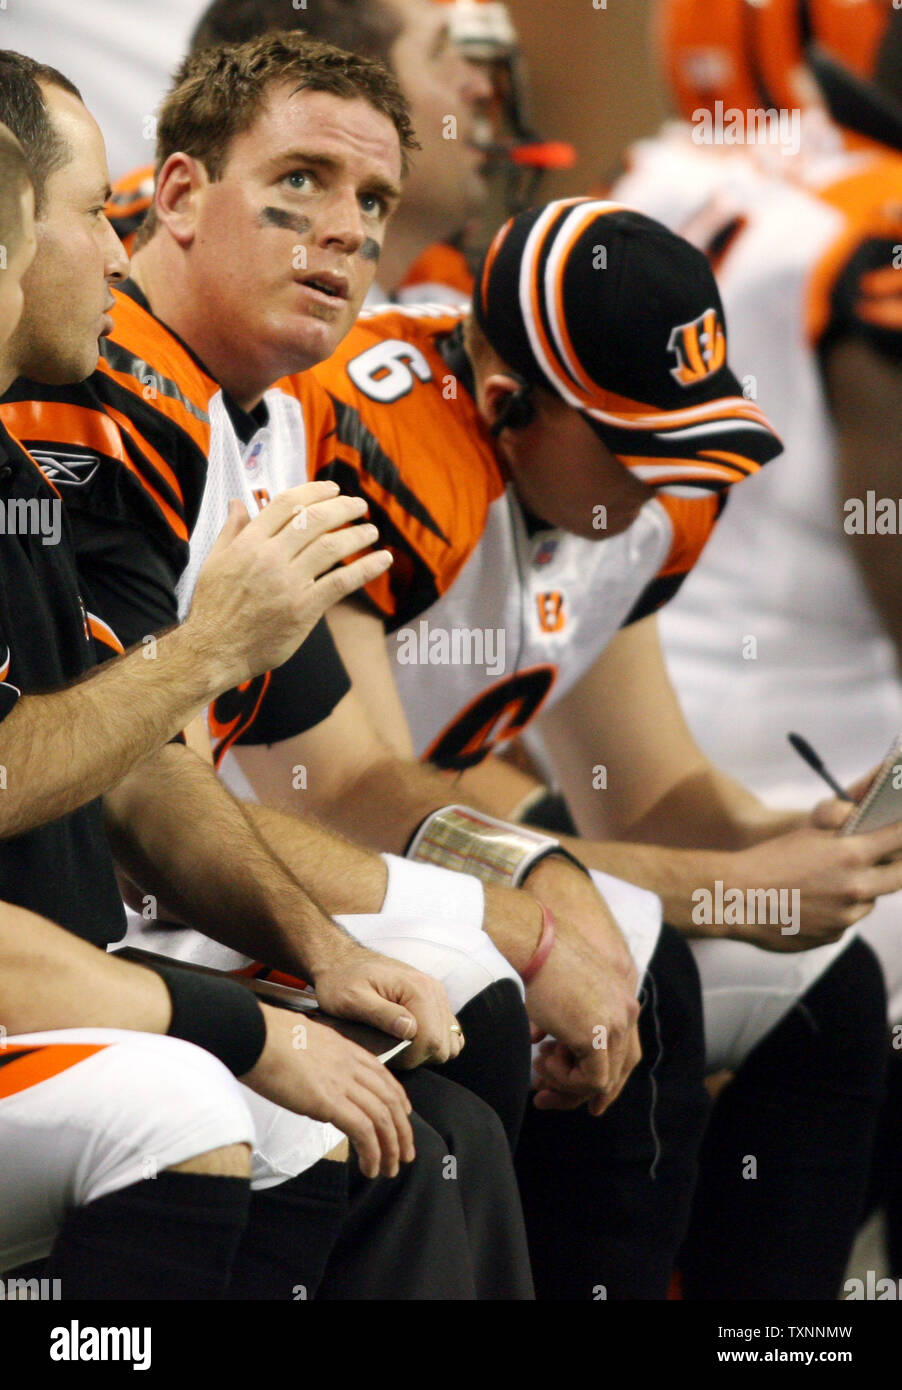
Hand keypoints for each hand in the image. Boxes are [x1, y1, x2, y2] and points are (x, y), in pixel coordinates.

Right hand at [186, 482, 391, 688]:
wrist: (214, 651)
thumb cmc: (213, 608)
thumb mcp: (214, 562)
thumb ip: (231, 530)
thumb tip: (239, 502)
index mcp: (248, 543)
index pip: (287, 504)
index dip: (315, 491)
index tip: (333, 488)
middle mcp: (270, 557)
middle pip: (314, 520)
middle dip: (342, 507)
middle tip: (359, 505)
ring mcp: (288, 583)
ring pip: (331, 547)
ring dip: (357, 535)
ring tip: (371, 530)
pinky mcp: (304, 609)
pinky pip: (341, 581)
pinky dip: (366, 568)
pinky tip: (383, 559)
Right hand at [242, 1001, 414, 1177]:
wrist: (253, 1034)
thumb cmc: (266, 1037)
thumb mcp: (304, 1043)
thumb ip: (319, 1061)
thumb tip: (316, 1080)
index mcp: (345, 1050)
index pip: (384, 1077)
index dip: (398, 1101)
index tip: (403, 1118)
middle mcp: (350, 1065)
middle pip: (391, 1100)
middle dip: (402, 1131)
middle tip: (405, 1154)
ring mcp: (341, 1082)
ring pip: (383, 1118)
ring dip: (391, 1148)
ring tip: (389, 1169)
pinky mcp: (328, 1101)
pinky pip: (363, 1131)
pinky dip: (372, 1152)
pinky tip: (369, 1167)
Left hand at [312, 943, 464, 1068]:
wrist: (342, 961)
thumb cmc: (341, 981)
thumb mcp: (351, 999)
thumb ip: (381, 1014)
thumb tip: (409, 1030)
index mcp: (417, 989)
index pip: (431, 1041)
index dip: (409, 1057)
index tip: (386, 1053)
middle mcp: (433, 990)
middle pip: (442, 1045)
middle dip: (417, 1056)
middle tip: (389, 1048)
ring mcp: (436, 995)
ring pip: (449, 1042)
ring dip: (426, 1050)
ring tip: (398, 1044)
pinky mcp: (435, 1001)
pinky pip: (448, 1033)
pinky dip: (434, 1042)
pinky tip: (409, 1039)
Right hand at [522, 858, 640, 1114]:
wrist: (533, 943)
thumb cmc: (539, 961)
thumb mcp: (565, 997)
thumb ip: (569, 1026)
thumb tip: (547, 1058)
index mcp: (622, 1001)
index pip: (624, 1055)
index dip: (602, 1083)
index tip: (575, 1098)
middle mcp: (626, 1013)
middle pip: (615, 1072)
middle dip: (576, 1091)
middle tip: (541, 1096)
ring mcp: (615, 1025)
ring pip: (601, 1082)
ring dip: (565, 1082)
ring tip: (538, 1065)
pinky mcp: (597, 1035)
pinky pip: (589, 1081)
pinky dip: (564, 1080)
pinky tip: (542, 1059)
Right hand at [727, 817, 901, 950]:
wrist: (736, 899)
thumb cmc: (768, 861)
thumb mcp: (807, 833)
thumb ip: (842, 826)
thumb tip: (862, 821)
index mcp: (851, 855)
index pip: (898, 839)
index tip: (900, 828)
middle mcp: (856, 888)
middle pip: (899, 877)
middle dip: (896, 864)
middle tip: (887, 856)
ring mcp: (846, 917)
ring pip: (869, 900)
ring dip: (861, 889)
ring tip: (830, 880)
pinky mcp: (833, 936)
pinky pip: (846, 919)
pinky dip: (838, 910)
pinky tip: (812, 901)